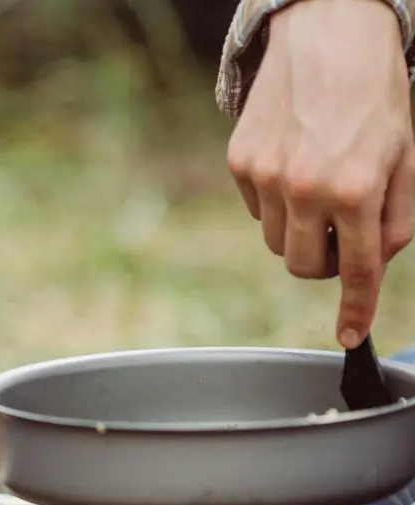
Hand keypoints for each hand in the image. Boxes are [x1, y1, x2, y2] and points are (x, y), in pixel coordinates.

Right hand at [226, 0, 414, 348]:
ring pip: (278, 243)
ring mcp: (265, 177)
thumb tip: (372, 264)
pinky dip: (276, 203)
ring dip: (299, 231)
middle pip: (305, 267)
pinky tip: (292, 165)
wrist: (328, 32)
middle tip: (340, 230)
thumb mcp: (406, 156)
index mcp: (357, 187)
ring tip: (316, 187)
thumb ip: (394, 219)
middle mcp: (305, 187)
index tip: (350, 337)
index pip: (358, 268)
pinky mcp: (241, 164)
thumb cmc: (375, 94)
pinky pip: (256, 212)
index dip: (356, 309)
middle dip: (325, 261)